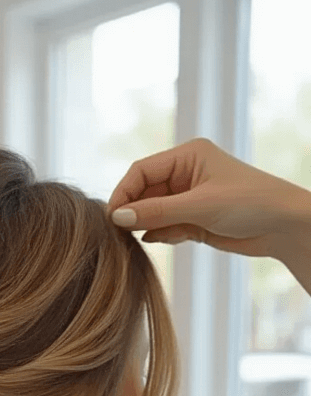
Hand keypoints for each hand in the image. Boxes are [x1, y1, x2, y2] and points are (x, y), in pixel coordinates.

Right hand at [107, 137, 310, 264]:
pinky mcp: (194, 220)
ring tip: (139, 240)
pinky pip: (165, 226)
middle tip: (120, 234)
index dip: (123, 192)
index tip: (112, 217)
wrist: (283, 226)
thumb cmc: (250, 203)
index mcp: (187, 156)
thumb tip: (118, 217)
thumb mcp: (199, 206)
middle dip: (133, 211)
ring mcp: (189, 198)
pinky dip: (160, 234)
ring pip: (153, 211)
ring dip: (146, 225)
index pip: (141, 170)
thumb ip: (156, 212)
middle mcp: (185, 173)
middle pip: (144, 191)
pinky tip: (162, 240)